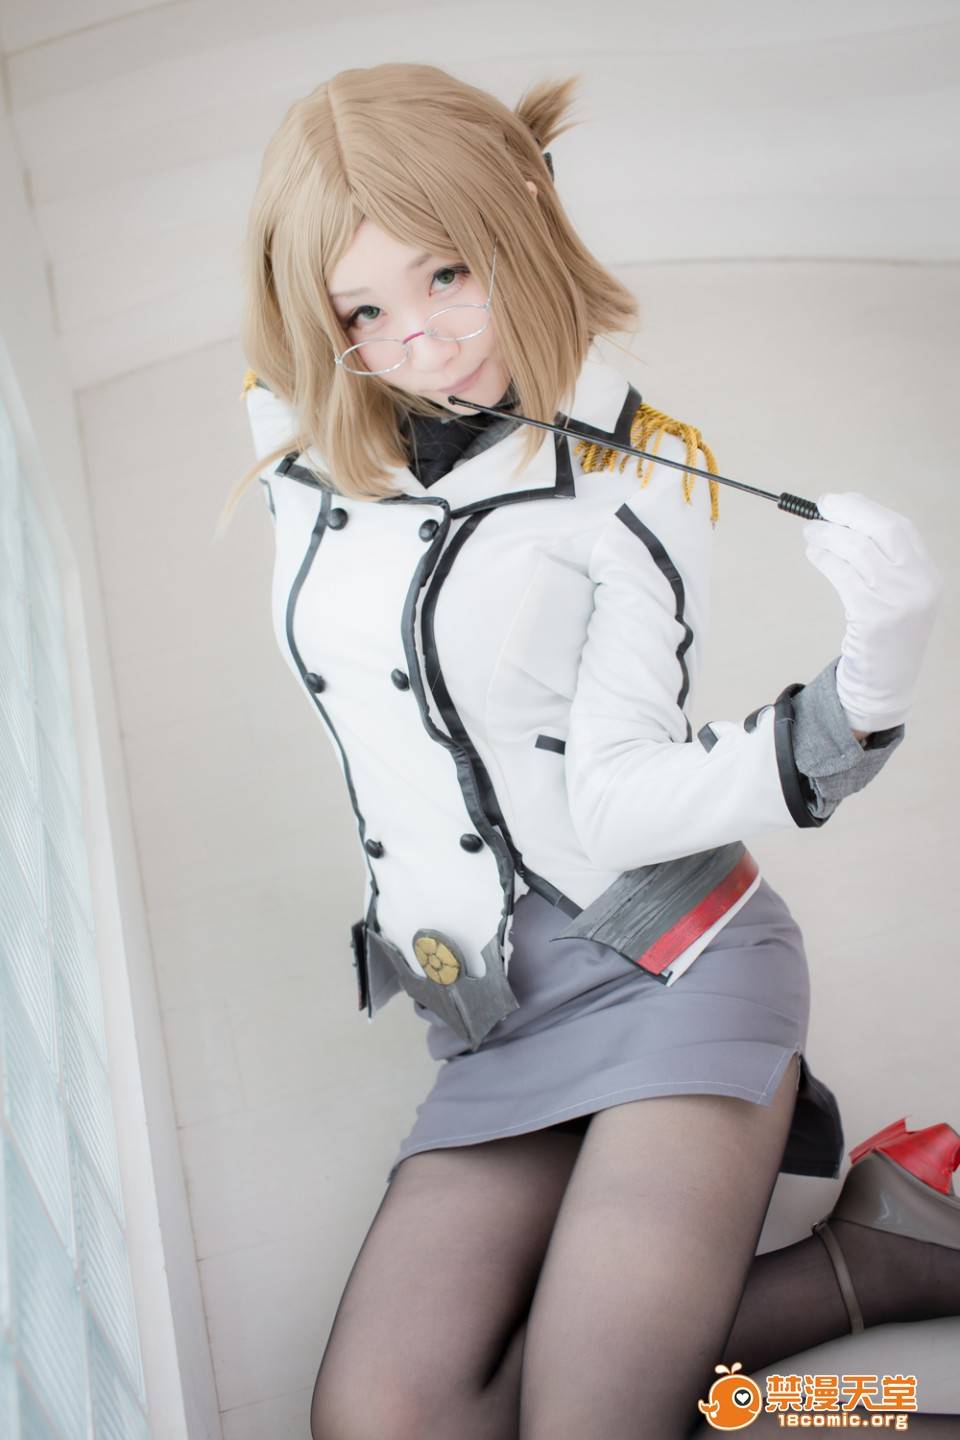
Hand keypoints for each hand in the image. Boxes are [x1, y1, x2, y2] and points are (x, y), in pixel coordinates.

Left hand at [802, 491, 942, 732]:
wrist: (886, 684)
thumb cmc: (884, 635)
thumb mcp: (897, 594)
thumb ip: (881, 561)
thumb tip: (844, 518)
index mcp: (927, 574)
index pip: (900, 528)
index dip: (868, 510)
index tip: (842, 501)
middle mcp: (919, 584)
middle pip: (884, 530)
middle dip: (849, 512)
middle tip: (822, 506)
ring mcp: (898, 600)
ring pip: (858, 550)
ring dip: (828, 535)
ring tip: (810, 533)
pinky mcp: (873, 617)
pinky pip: (843, 575)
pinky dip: (825, 559)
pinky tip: (814, 554)